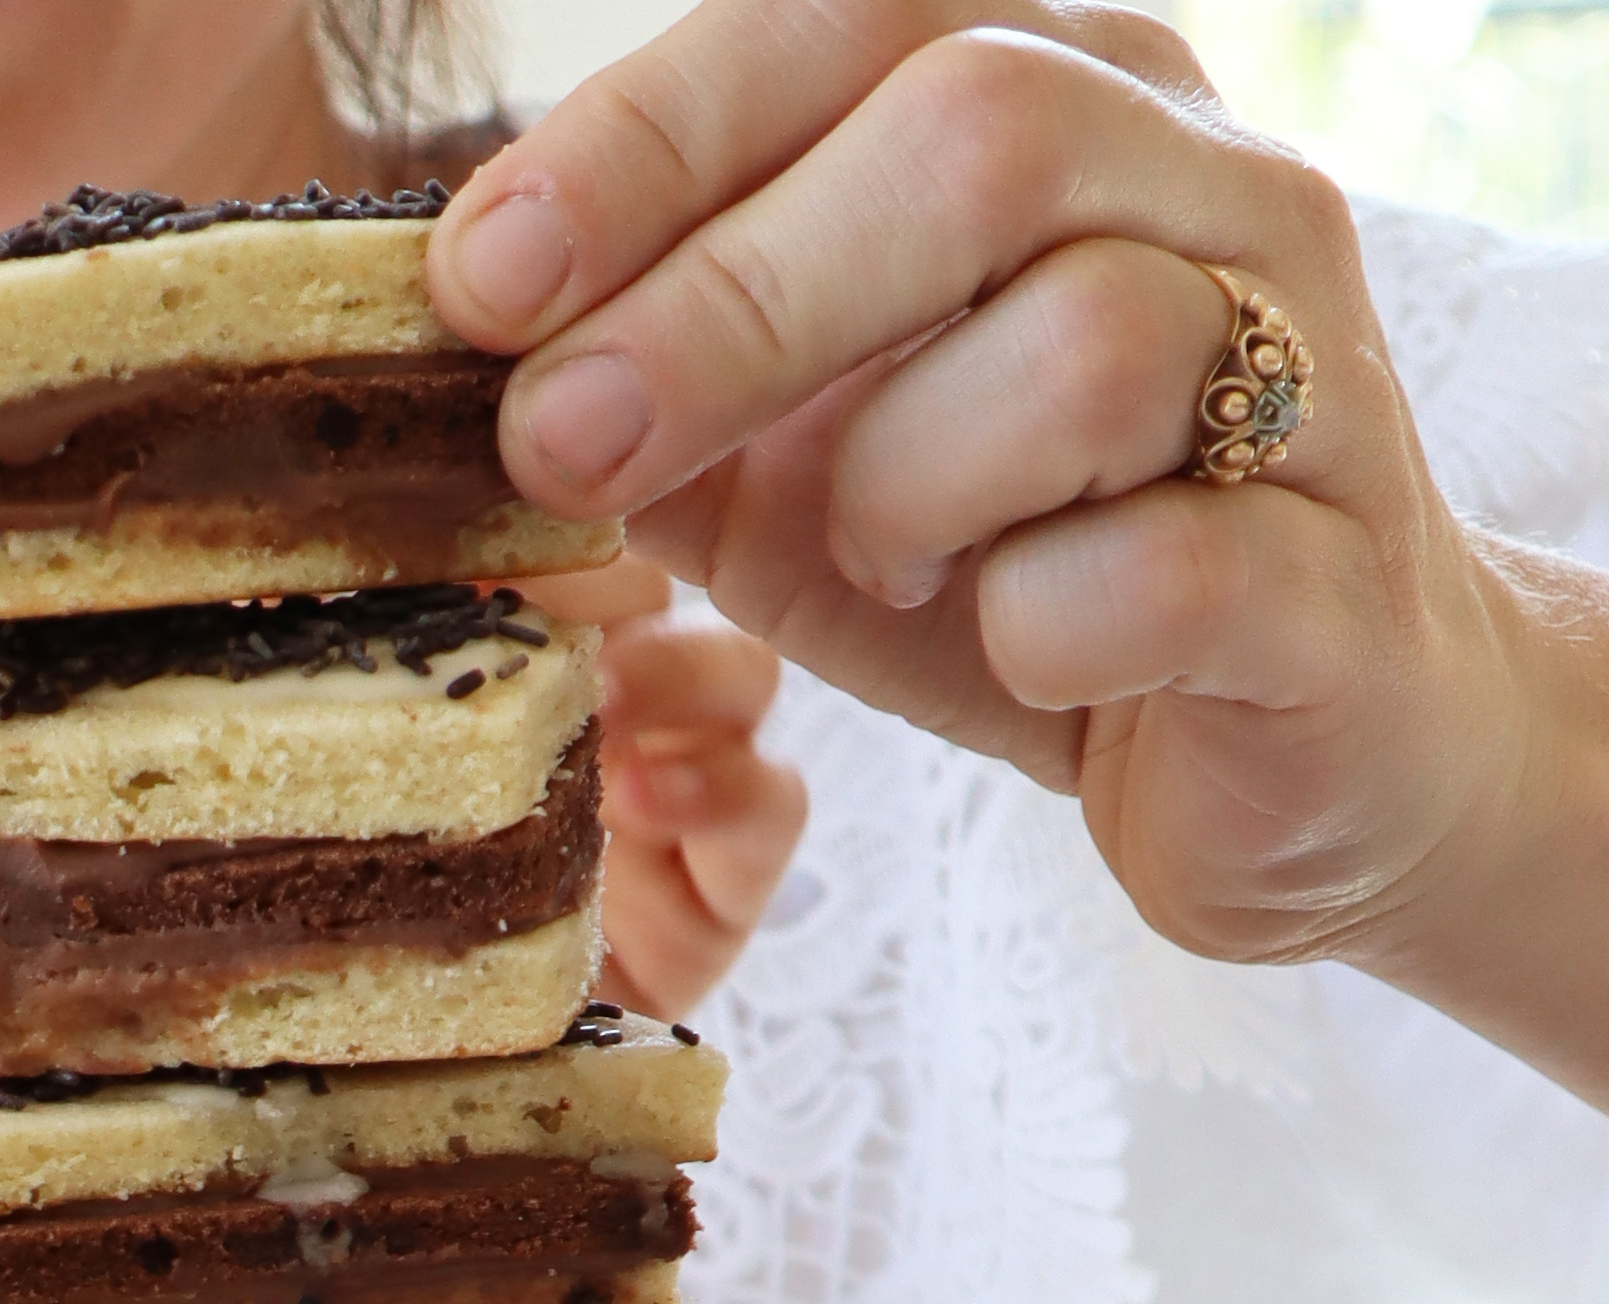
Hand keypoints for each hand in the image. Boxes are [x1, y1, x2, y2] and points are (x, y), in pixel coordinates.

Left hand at [426, 2, 1608, 1097]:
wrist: (1288, 742)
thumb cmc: (1019, 564)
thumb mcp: (797, 466)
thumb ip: (657, 395)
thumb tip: (463, 368)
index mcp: (1066, 107)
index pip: (847, 25)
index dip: (647, 141)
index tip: (477, 284)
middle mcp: (1210, 192)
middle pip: (972, 140)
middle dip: (727, 302)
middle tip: (563, 447)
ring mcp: (1306, 375)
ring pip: (1087, 344)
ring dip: (903, 484)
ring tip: (879, 564)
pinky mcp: (1329, 589)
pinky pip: (1165, 572)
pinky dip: (1036, 628)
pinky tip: (1010, 646)